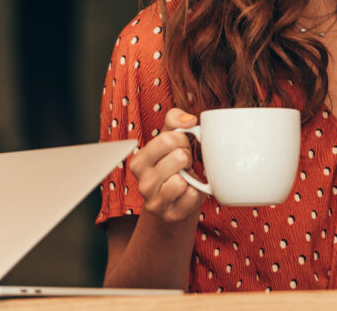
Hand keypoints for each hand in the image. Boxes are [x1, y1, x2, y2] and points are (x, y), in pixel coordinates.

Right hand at [127, 107, 205, 221]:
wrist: (177, 199)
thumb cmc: (174, 163)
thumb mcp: (171, 138)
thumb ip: (175, 119)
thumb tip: (189, 120)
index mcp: (139, 161)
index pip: (167, 139)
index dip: (182, 139)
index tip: (181, 145)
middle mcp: (142, 183)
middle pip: (178, 157)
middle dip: (188, 156)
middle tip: (185, 163)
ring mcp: (155, 202)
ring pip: (182, 180)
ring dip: (191, 176)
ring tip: (186, 177)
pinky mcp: (171, 215)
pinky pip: (192, 196)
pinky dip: (197, 192)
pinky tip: (189, 191)